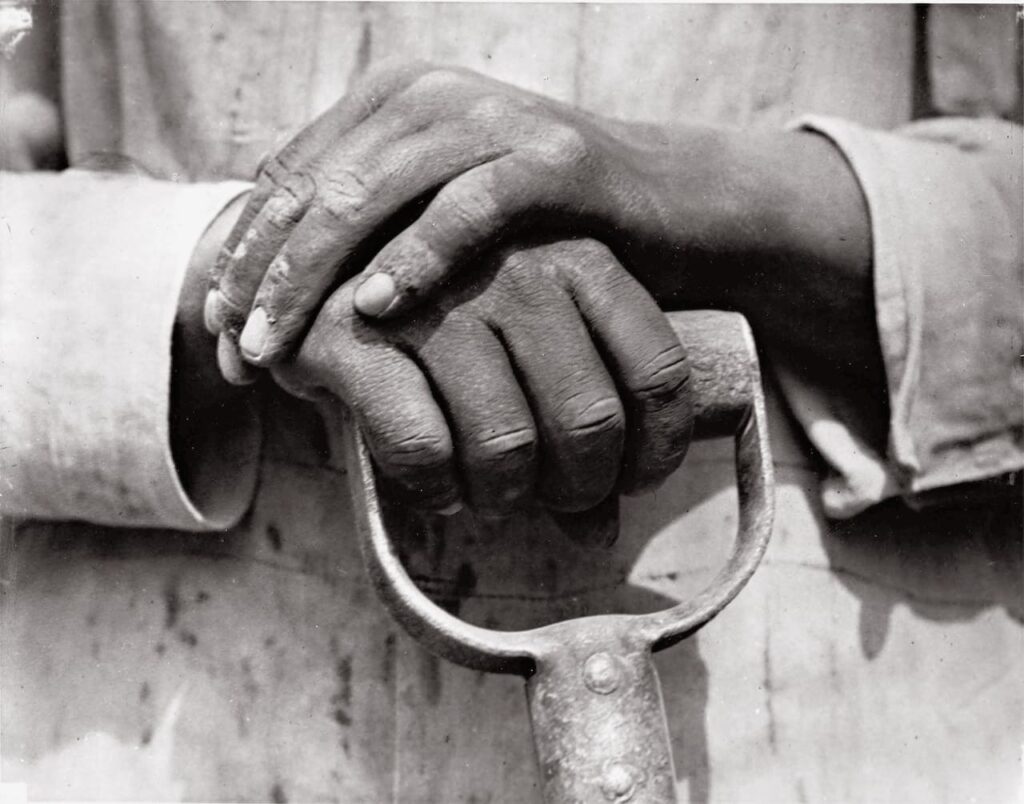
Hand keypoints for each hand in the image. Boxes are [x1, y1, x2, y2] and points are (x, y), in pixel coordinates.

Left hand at [207, 60, 878, 394]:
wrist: (671, 211)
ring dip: (314, 276)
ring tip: (277, 347)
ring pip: (372, 194)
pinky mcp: (552, 159)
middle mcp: (430, 98)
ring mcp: (491, 121)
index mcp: (391, 104)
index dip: (245, 256)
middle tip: (236, 354)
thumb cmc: (543, 236)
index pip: (289, 180)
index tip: (220, 331)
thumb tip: (283, 292)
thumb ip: (370, 234)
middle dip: (263, 277)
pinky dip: (418, 257)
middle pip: (315, 188)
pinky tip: (376, 308)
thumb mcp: (442, 226)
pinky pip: (469, 208)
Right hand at [270, 239, 692, 515]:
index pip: (656, 371)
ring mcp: (433, 294)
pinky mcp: (354, 335)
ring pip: (506, 444)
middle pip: (588, 421)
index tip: (628, 483)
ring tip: (485, 491)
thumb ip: (574, 418)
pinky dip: (434, 487)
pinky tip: (433, 483)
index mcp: (577, 254)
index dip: (654, 450)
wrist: (310, 271)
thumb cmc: (445, 318)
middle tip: (546, 497)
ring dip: (501, 495)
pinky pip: (423, 448)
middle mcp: (514, 263)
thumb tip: (601, 532)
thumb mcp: (526, 344)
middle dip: (575, 489)